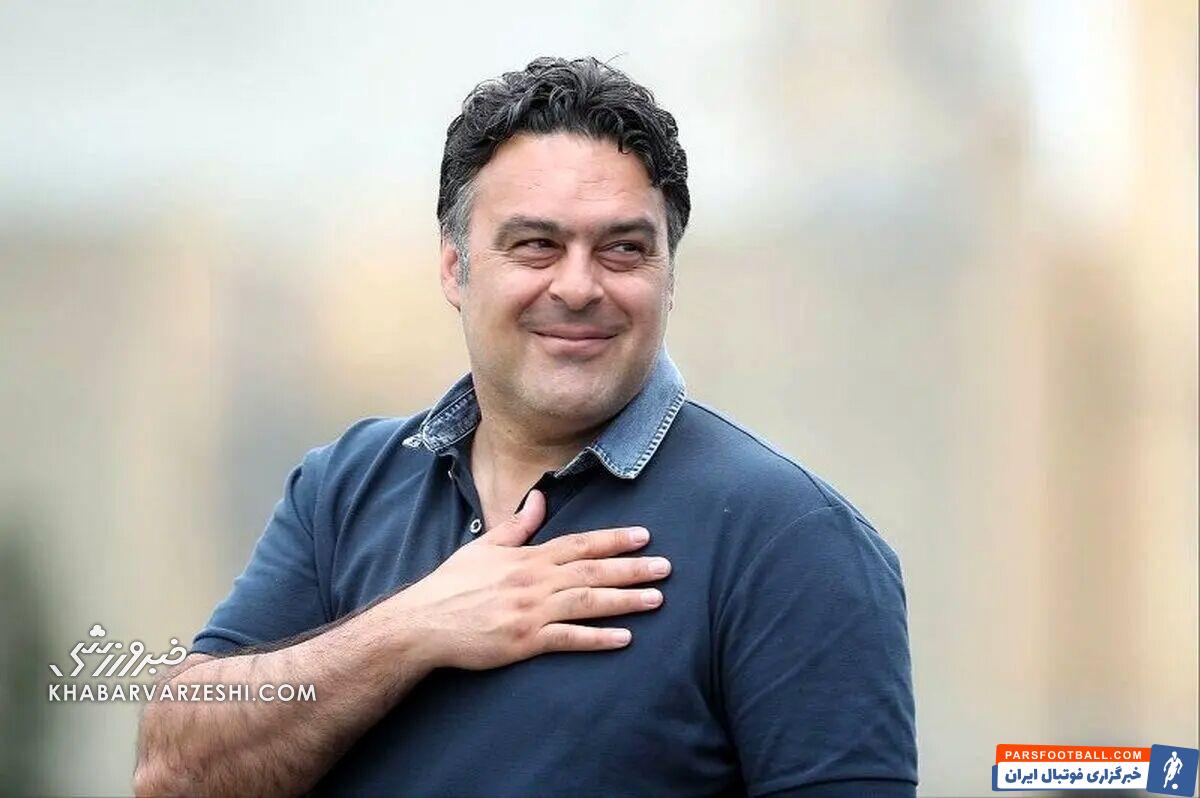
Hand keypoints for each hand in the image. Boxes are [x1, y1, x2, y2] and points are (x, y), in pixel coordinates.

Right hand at [388, 489, 669, 670]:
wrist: (423, 622)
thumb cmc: (452, 585)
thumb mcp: (485, 547)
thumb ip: (518, 525)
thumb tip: (539, 497)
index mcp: (527, 557)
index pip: (579, 544)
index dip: (613, 539)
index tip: (644, 536)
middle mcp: (534, 580)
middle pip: (592, 571)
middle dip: (631, 568)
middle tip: (666, 567)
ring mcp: (530, 611)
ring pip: (588, 603)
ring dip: (625, 600)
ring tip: (657, 599)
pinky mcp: (524, 641)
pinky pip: (568, 639)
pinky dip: (597, 638)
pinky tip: (624, 638)